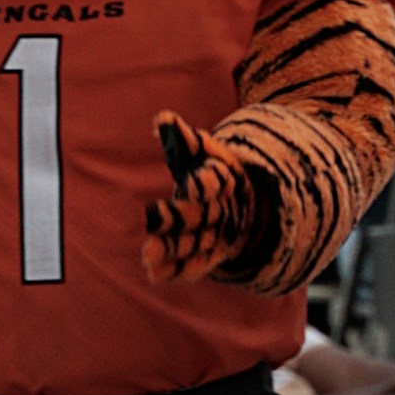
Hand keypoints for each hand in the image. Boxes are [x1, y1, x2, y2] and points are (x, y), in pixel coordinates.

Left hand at [142, 112, 267, 286]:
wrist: (247, 208)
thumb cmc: (215, 173)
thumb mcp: (204, 154)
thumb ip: (183, 139)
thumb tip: (162, 118)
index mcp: (223, 183)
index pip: (216, 183)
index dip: (205, 184)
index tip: (191, 183)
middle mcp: (221, 212)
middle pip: (199, 215)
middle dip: (177, 218)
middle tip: (152, 217)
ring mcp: (216, 237)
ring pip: (194, 244)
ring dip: (172, 250)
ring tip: (147, 257)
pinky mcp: (208, 256)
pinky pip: (194, 266)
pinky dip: (176, 271)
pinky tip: (155, 276)